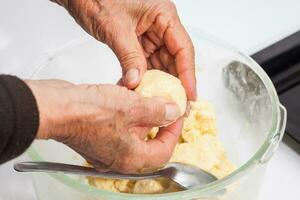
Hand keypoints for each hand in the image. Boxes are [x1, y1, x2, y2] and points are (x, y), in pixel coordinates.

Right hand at [26, 79, 182, 172]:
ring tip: (147, 94)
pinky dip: (126, 112)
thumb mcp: (132, 107)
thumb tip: (172, 112)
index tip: (177, 115)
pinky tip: (127, 94)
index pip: (163, 151)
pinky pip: (118, 125)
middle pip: (148, 141)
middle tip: (164, 103)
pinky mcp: (96, 134)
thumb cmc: (87, 113)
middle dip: (158, 120)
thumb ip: (157, 110)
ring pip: (132, 131)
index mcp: (130, 157)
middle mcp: (118, 156)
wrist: (54, 108)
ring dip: (141, 113)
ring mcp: (105, 146)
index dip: (174, 132)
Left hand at [52, 0, 196, 99]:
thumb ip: (129, 57)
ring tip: (155, 101)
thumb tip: (137, 81)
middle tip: (175, 104)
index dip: (188, 75)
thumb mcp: (116, 29)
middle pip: (174, 60)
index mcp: (164, 16)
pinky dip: (141, 79)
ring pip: (160, 66)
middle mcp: (161, 27)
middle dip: (174, 84)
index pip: (183, 49)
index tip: (189, 94)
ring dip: (156, 84)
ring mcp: (150, 36)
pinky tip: (137, 90)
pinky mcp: (138, 44)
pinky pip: (145, 65)